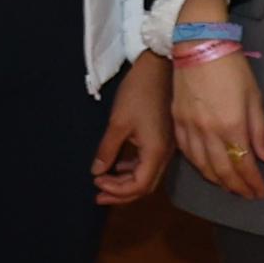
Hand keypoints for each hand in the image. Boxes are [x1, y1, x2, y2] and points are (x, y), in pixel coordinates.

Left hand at [93, 52, 169, 202]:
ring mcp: (167, 147)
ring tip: (104, 182)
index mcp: (156, 153)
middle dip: (121, 194)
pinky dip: (133, 169)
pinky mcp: (164, 139)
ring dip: (126, 182)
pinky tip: (118, 165)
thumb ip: (107, 150)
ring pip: (147, 176)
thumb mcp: (118, 122)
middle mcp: (165, 155)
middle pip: (144, 186)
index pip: (138, 186)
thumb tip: (97, 172)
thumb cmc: (139, 92)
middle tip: (98, 195)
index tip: (96, 183)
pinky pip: (149, 163)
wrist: (160, 67)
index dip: (116, 190)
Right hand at [171, 50, 263, 199]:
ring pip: (202, 166)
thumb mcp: (254, 97)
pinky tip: (206, 170)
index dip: (253, 183)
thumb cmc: (232, 68)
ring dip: (218, 180)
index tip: (261, 192)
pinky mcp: (177, 121)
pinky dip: (198, 166)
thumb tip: (263, 157)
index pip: (244, 165)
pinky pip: (187, 153)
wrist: (198, 46)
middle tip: (247, 195)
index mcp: (232, 125)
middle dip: (237, 187)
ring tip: (229, 186)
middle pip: (222, 171)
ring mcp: (189, 128)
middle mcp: (208, 132)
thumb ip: (259, 130)